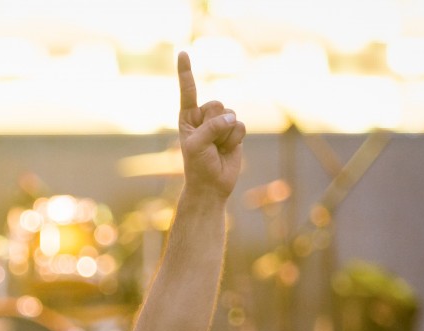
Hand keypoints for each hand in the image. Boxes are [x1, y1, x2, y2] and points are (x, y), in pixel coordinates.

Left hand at [177, 51, 245, 198]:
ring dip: (225, 135)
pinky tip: (227, 149)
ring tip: (217, 148)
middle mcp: (204, 117)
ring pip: (230, 114)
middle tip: (209, 143)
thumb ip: (212, 127)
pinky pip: (240, 126)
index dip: (186, 72)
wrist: (211, 186)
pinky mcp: (234, 132)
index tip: (183, 52)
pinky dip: (235, 140)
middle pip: (216, 104)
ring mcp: (220, 123)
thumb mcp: (197, 145)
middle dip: (215, 124)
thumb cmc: (197, 165)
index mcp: (188, 117)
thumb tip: (232, 118)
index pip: (188, 90)